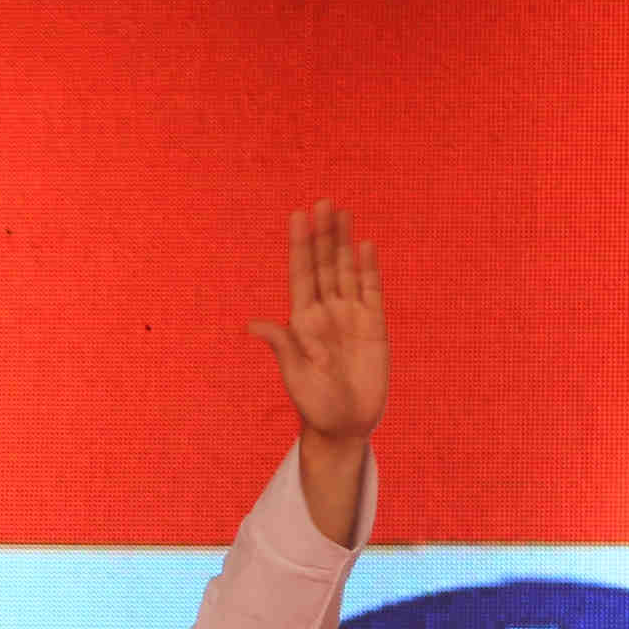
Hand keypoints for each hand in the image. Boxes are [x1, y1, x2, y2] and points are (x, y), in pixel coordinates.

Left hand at [249, 200, 386, 453]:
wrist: (346, 426)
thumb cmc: (315, 405)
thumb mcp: (295, 375)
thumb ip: (282, 345)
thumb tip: (253, 325)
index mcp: (302, 321)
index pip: (301, 274)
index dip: (300, 245)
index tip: (298, 215)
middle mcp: (326, 313)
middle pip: (324, 265)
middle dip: (323, 234)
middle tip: (323, 202)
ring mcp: (351, 316)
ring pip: (346, 271)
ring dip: (344, 242)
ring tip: (342, 212)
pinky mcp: (374, 326)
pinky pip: (372, 291)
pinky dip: (368, 268)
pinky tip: (365, 246)